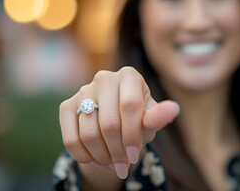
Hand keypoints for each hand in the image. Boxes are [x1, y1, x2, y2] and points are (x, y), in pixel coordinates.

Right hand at [59, 66, 179, 179]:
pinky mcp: (67, 105)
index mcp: (129, 75)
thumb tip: (173, 109)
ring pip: (89, 134)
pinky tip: (97, 161)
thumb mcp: (150, 118)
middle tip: (124, 165)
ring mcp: (83, 90)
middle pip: (109, 123)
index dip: (133, 135)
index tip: (135, 155)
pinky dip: (84, 156)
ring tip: (113, 164)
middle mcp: (104, 78)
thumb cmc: (138, 118)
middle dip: (118, 151)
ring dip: (102, 157)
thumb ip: (159, 116)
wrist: (116, 119)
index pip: (130, 106)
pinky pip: (71, 139)